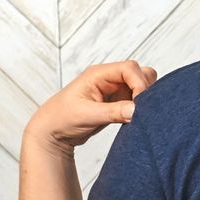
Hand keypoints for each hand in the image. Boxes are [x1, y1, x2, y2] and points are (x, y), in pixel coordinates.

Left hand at [24, 60, 156, 155]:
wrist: (54, 131)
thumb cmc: (63, 118)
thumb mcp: (88, 115)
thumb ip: (114, 112)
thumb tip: (137, 110)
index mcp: (98, 74)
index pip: (130, 68)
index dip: (140, 84)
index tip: (140, 104)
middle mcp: (109, 78)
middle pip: (140, 73)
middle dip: (145, 90)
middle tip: (140, 109)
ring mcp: (115, 90)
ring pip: (142, 86)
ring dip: (144, 99)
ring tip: (136, 114)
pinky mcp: (119, 102)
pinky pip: (138, 100)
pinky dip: (141, 108)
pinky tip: (134, 119)